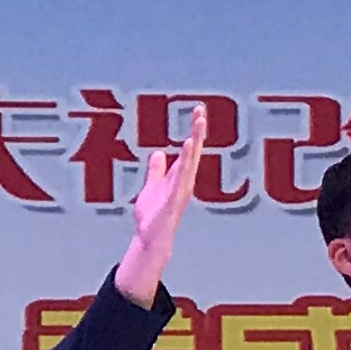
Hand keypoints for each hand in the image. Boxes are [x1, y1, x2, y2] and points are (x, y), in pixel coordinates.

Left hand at [114, 99, 208, 304]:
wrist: (150, 238)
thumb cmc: (152, 216)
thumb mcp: (151, 187)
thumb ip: (155, 171)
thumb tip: (158, 153)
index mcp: (179, 177)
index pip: (189, 150)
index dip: (194, 131)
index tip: (198, 112)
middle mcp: (184, 181)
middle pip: (193, 152)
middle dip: (197, 131)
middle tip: (201, 111)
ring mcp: (181, 190)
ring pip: (190, 162)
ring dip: (194, 143)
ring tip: (198, 124)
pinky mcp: (174, 199)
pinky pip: (181, 177)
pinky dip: (185, 161)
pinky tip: (187, 147)